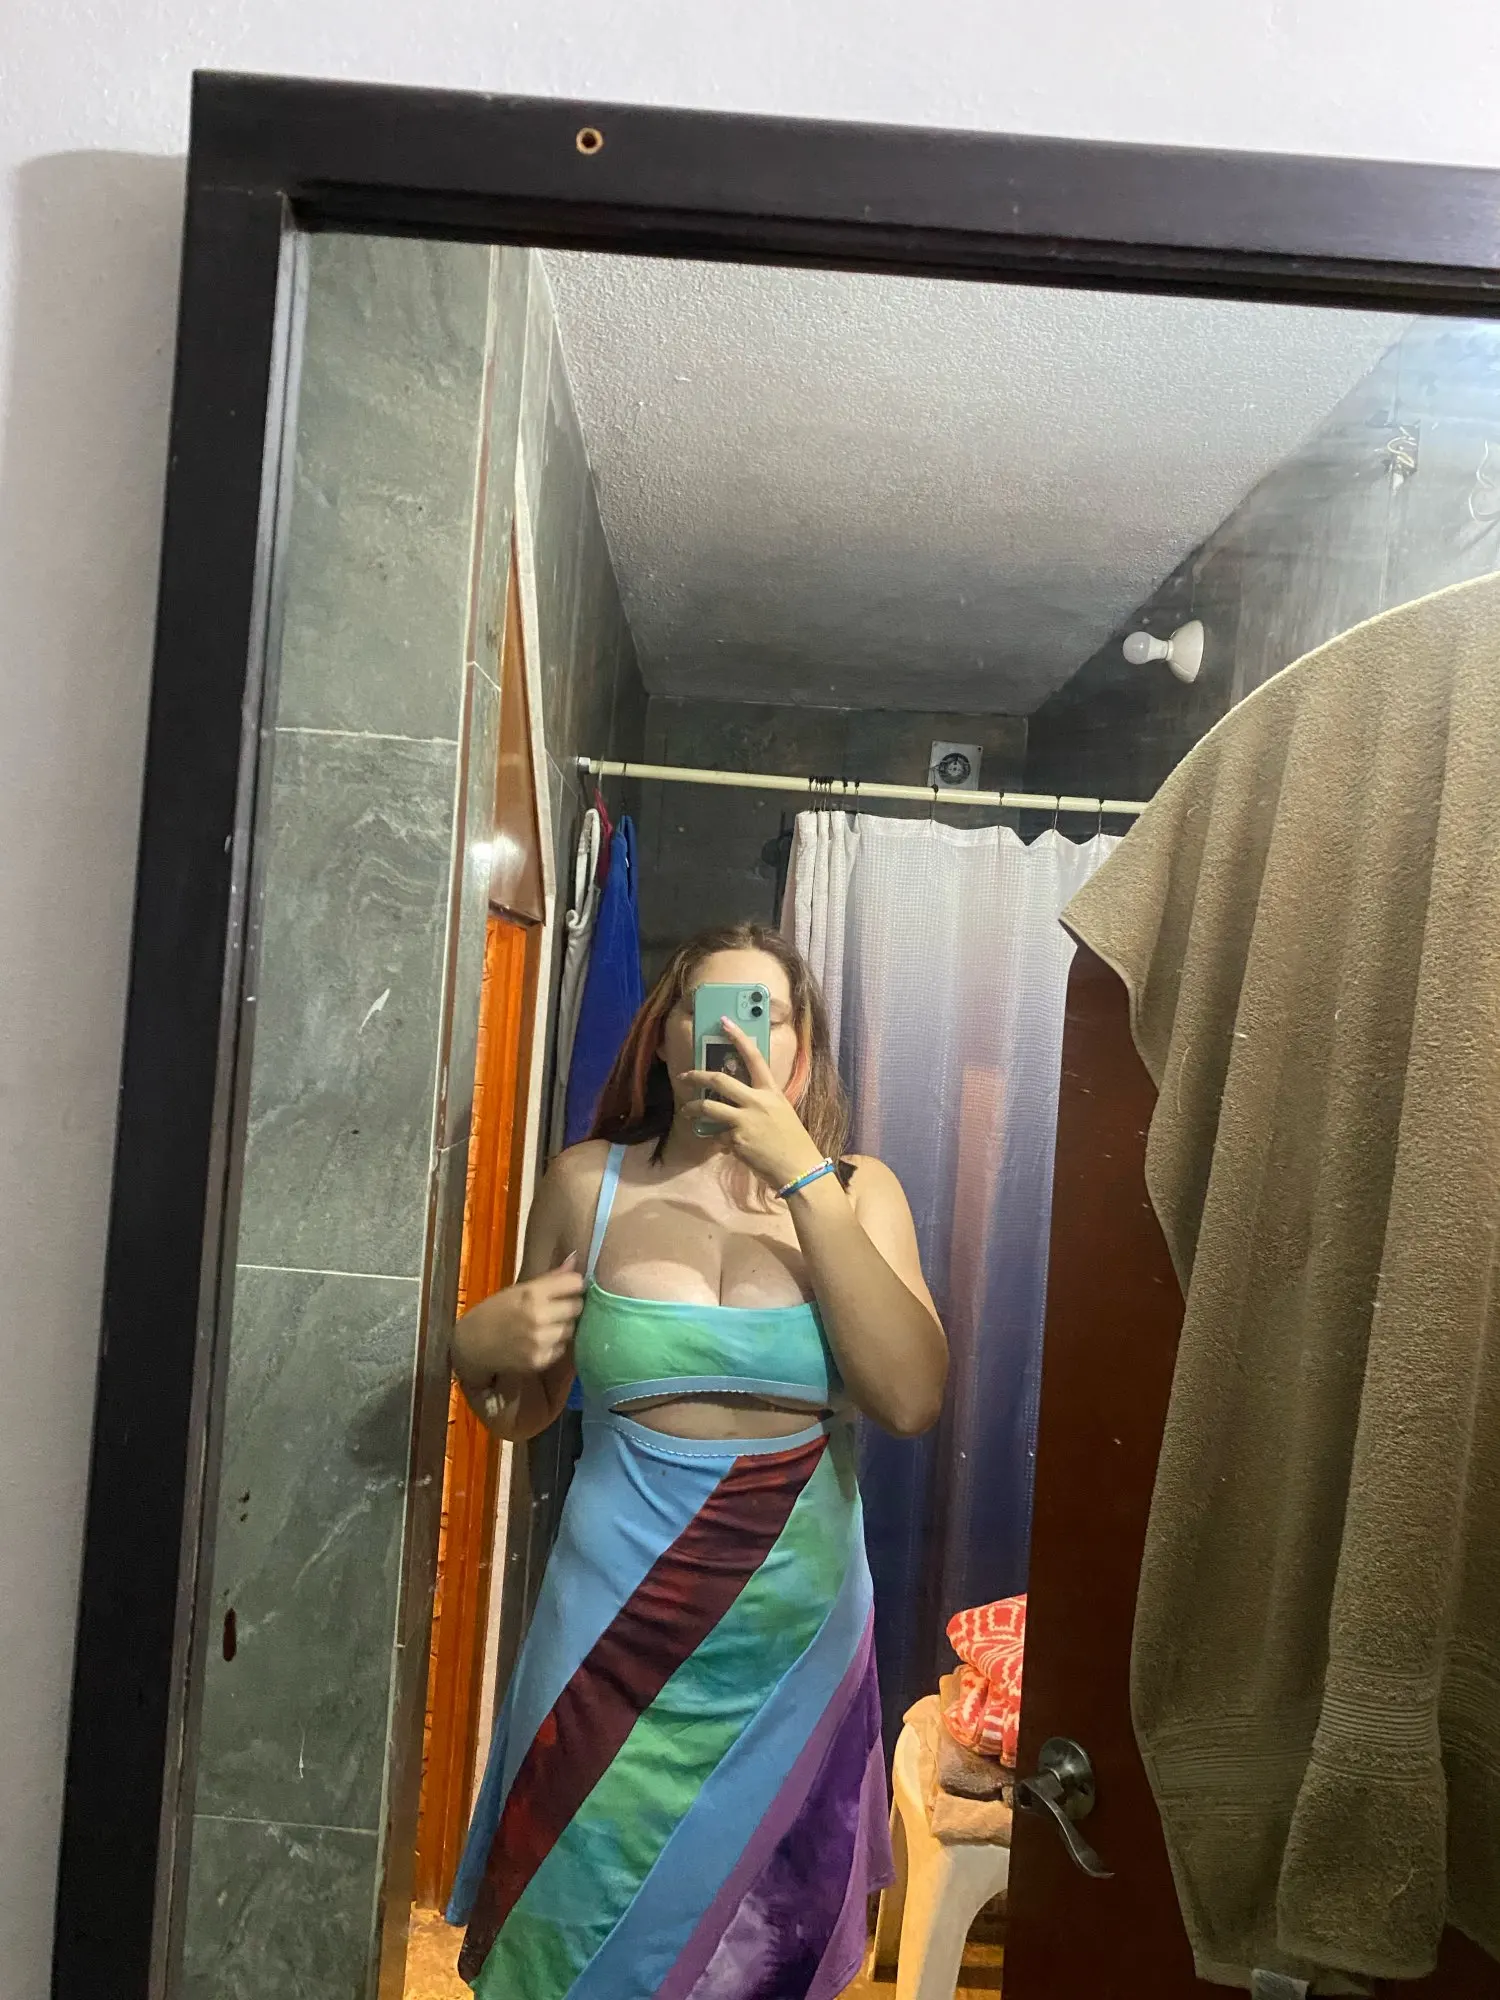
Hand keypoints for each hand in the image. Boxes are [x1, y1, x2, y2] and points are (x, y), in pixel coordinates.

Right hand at [452, 1253, 585, 1388]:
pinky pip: (562, 1348)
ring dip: (564, 1325)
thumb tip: (575, 1260)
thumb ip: (550, 1278)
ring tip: (547, 1324)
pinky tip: (540, 1340)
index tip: (569, 1287)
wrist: (471, 1345)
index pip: (575, 1283)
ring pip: (571, 1328)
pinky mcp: (540, 1361)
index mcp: (531, 1293)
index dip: (574, 1284)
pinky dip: (556, 1344)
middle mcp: (538, 1317)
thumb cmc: (494, 1311)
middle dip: (571, 1305)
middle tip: (557, 1307)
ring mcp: (540, 1341)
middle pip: (577, 1306)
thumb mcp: (517, 1289)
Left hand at [682, 1017, 827, 1191]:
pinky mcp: (735, 1140)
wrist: (798, 1168)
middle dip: (697, 1075)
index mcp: (771, 1091)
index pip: (754, 1057)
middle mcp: (757, 1101)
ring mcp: (744, 1120)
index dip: (738, 1037)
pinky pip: (719, 1136)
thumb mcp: (781, 1113)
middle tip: (685, 1076)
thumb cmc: (793, 1141)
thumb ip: (760, 1103)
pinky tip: (729, 1148)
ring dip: (693, 1108)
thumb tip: (737, 1101)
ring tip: (687, 1111)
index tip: (724, 1022)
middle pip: (719, 1079)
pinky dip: (720, 1141)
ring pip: (709, 1107)